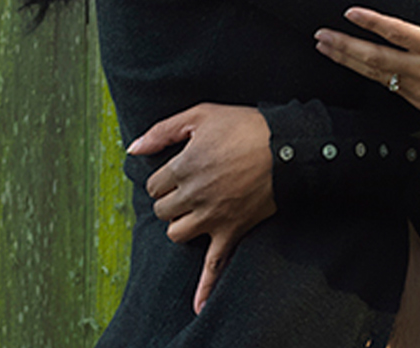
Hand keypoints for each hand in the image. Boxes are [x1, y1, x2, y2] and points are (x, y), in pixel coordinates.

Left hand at [127, 104, 275, 313]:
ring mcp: (212, 217)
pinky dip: (205, 286)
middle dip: (170, 199)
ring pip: (177, 232)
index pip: (154, 184)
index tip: (179, 170)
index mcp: (184, 167)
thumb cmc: (244, 126)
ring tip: (193, 211)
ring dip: (180, 223)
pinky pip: (215, 264)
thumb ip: (161, 131)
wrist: (287, 146)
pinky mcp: (232, 231)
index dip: (164, 176)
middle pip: (162, 209)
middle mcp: (194, 195)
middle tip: (188, 187)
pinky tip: (198, 305)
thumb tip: (132, 149)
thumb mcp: (200, 115)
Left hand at [315, 0, 419, 146]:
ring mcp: (418, 89)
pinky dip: (364, 74)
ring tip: (324, 47)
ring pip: (374, 73)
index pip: (399, 33)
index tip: (350, 12)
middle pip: (375, 57)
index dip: (372, 22)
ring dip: (346, 60)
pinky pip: (384, 85)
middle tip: (319, 34)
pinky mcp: (417, 101)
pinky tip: (352, 66)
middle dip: (344, 45)